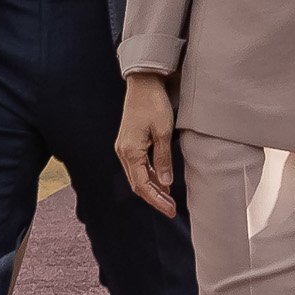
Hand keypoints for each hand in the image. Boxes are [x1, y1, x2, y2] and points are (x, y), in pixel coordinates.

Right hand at [115, 73, 177, 216]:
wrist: (143, 85)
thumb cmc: (154, 105)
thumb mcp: (164, 132)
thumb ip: (164, 159)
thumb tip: (165, 183)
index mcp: (130, 152)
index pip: (142, 185)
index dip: (156, 199)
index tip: (170, 210)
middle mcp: (123, 153)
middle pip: (138, 184)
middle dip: (154, 198)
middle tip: (170, 209)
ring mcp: (125, 148)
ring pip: (138, 176)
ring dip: (153, 187)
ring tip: (168, 198)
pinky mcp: (129, 143)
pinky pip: (139, 165)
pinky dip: (150, 175)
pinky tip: (162, 181)